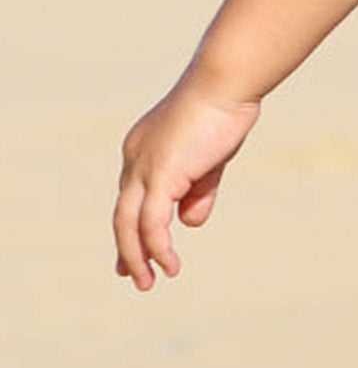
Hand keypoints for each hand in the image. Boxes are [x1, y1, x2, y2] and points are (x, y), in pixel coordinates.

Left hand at [114, 74, 260, 290]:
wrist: (224, 85)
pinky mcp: (158, 176)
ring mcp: (143, 168)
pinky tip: (170, 264)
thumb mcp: (209, 161)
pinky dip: (157, 247)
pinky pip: (151, 222)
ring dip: (137, 256)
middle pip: (122, 215)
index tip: (141, 253)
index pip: (131, 198)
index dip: (133, 228)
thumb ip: (198, 191)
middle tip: (131, 275)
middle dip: (126, 248)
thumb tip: (189, 223)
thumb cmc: (221, 112)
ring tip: (148, 282)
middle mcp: (134, 161)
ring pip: (128, 224)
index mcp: (142, 152)